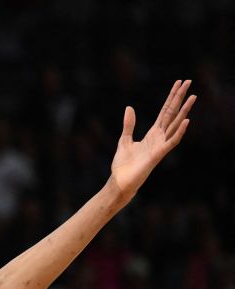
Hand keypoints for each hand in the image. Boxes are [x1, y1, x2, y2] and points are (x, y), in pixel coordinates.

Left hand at [110, 79, 195, 199]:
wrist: (121, 181)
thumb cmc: (124, 164)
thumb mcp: (125, 139)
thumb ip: (129, 124)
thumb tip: (130, 107)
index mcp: (153, 133)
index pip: (165, 111)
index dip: (171, 97)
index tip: (179, 83)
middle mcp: (159, 137)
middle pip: (172, 113)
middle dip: (180, 98)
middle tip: (189, 82)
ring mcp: (160, 145)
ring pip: (175, 124)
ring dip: (184, 111)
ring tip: (193, 96)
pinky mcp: (158, 154)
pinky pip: (172, 141)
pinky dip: (179, 131)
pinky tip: (186, 120)